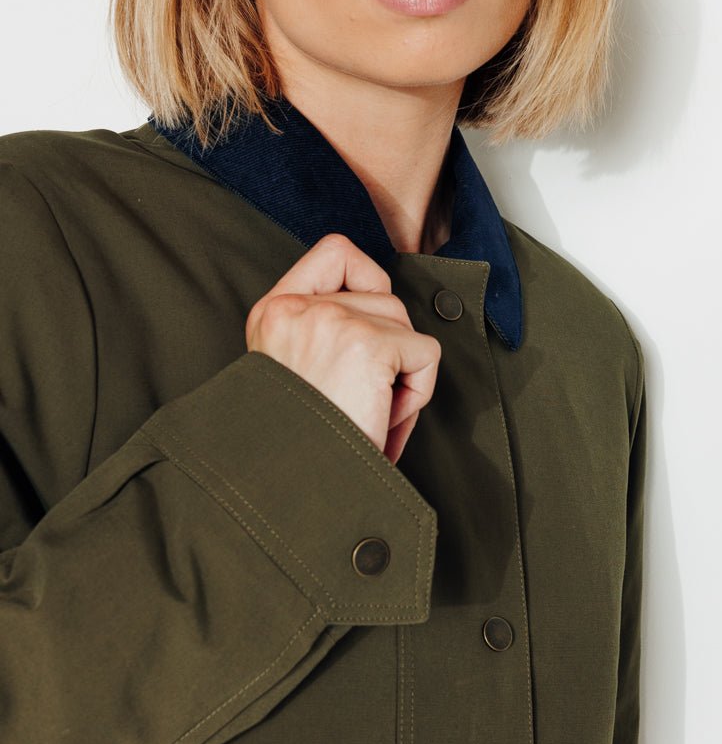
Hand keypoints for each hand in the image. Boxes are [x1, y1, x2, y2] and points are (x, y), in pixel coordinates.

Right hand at [245, 233, 441, 464]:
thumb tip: (385, 314)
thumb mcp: (292, 372)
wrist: (290, 490)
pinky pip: (425, 354)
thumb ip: (325, 334)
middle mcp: (298, 308)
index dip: (367, 279)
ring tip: (369, 414)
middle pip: (384, 297)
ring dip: (402, 375)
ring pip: (405, 325)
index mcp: (274, 313)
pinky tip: (382, 419)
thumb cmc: (298, 446)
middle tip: (364, 401)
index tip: (370, 325)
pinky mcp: (368, 344)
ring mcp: (333, 320)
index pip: (335, 252)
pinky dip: (418, 392)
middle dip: (389, 351)